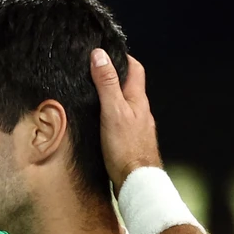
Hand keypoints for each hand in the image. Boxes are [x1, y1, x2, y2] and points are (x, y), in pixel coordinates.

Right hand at [89, 50, 161, 192]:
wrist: (137, 182)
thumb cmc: (125, 148)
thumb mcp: (112, 111)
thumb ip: (106, 83)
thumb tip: (99, 55)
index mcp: (138, 100)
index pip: (135, 69)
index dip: (123, 58)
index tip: (107, 52)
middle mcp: (141, 112)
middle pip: (130, 86)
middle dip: (115, 76)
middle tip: (95, 71)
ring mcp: (137, 127)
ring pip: (125, 105)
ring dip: (112, 98)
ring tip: (93, 95)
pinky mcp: (130, 142)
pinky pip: (121, 121)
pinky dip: (111, 116)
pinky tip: (99, 123)